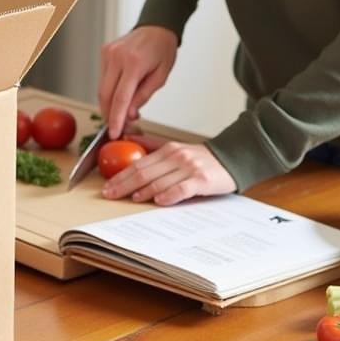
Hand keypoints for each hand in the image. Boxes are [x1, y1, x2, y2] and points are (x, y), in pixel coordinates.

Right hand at [98, 25, 177, 138]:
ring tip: (124, 110)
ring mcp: (108, 53)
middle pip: (105, 95)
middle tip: (119, 127)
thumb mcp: (160, 77)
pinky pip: (102, 78)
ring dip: (109, 104)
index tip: (114, 132)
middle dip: (109, 114)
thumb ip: (143, 96)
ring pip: (101, 88)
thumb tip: (128, 114)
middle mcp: (117, 57)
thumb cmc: (162, 50)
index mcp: (134, 63)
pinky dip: (109, 91)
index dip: (115, 119)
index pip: (120, 98)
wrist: (156, 27)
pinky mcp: (104, 53)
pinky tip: (120, 93)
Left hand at [101, 134, 235, 204]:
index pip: (138, 164)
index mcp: (168, 149)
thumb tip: (128, 139)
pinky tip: (159, 201)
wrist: (232, 159)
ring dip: (143, 191)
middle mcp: (177, 157)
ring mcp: (189, 168)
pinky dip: (169, 195)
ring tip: (131, 198)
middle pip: (144, 172)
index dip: (121, 176)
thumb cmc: (201, 159)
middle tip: (111, 194)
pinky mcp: (202, 180)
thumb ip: (152, 146)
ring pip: (160, 181)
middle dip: (124, 185)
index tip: (108, 186)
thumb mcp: (176, 149)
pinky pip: (182, 188)